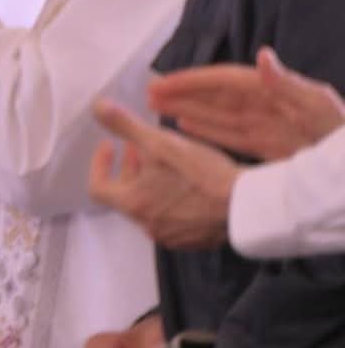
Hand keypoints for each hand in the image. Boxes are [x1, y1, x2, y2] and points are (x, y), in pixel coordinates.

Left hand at [89, 100, 240, 249]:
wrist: (249, 205)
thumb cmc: (201, 174)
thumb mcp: (161, 143)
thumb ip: (125, 125)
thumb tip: (97, 106)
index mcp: (133, 205)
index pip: (98, 187)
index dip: (99, 164)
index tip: (110, 145)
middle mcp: (147, 226)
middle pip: (125, 195)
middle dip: (129, 168)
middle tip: (139, 147)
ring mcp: (171, 236)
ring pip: (149, 206)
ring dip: (149, 182)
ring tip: (165, 160)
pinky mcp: (193, 240)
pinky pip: (172, 218)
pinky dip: (169, 198)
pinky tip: (187, 182)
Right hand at [147, 46, 344, 161]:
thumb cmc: (343, 139)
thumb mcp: (320, 108)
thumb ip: (289, 83)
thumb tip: (261, 55)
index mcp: (276, 91)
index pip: (225, 81)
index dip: (192, 81)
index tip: (162, 83)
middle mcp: (268, 106)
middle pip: (217, 96)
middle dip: (183, 94)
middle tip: (149, 94)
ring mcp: (269, 127)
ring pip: (219, 116)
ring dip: (188, 110)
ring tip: (157, 107)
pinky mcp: (272, 147)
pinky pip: (232, 136)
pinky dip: (208, 131)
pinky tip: (186, 127)